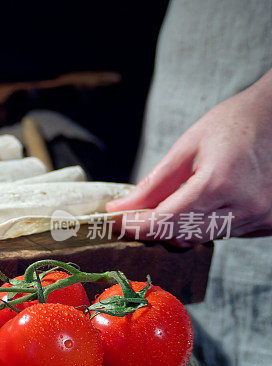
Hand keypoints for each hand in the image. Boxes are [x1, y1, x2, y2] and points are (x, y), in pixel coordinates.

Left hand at [106, 70, 271, 245]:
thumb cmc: (233, 124)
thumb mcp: (186, 147)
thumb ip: (153, 184)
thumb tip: (121, 208)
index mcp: (221, 182)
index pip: (167, 219)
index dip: (136, 225)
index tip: (114, 221)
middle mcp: (246, 206)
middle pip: (184, 234)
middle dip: (153, 228)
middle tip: (132, 215)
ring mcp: (263, 217)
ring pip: (204, 237)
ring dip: (179, 227)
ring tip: (168, 203)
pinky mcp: (270, 223)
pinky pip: (225, 234)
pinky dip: (205, 224)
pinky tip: (202, 204)